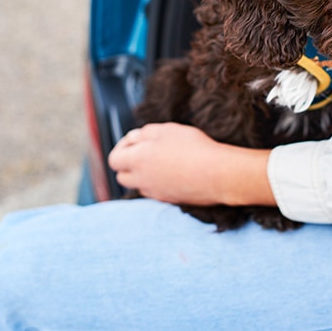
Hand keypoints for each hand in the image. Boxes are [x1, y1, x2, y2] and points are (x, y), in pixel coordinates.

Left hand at [108, 122, 275, 206]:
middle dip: (129, 163)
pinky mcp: (169, 200)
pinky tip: (175, 171)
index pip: (114, 159)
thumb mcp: (167, 129)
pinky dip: (159, 182)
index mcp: (137, 160)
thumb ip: (145, 133)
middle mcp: (142, 180)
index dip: (122, 146)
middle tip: (147, 150)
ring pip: (139, 185)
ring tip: (163, 161)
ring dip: (144, 174)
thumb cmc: (193, 148)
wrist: (217, 174)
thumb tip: (134, 138)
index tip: (136, 139)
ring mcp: (155, 193)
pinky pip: (156, 192)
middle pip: (122, 176)